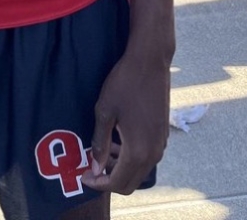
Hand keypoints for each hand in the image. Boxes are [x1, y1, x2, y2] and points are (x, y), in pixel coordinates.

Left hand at [81, 53, 169, 195]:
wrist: (151, 61)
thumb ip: (100, 144)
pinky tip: (118, 140)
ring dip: (121, 168)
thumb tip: (96, 169)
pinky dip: (131, 158)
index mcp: (138, 151)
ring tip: (103, 151)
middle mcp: (154, 153)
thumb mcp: (105, 112)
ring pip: (140, 170)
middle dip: (110, 180)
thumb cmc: (124, 83)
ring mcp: (161, 144)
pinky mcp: (163, 134)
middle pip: (131, 183)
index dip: (98, 184)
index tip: (83, 175)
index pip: (117, 183)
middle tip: (91, 167)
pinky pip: (147, 157)